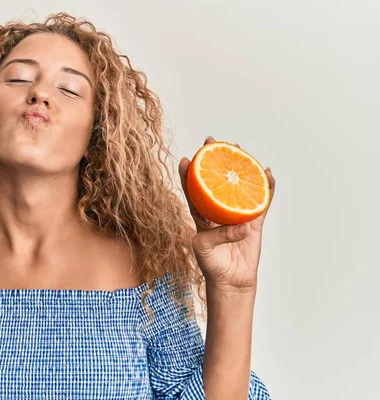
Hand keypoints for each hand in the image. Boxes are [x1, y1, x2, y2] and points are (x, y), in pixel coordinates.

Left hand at [178, 136, 275, 291]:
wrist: (231, 280)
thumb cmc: (212, 265)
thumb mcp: (206, 249)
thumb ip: (219, 235)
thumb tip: (240, 224)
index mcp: (200, 215)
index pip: (192, 190)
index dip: (187, 174)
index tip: (184, 158)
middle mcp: (217, 210)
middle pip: (216, 180)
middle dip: (214, 161)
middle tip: (213, 141)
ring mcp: (236, 213)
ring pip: (238, 185)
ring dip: (239, 167)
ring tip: (240, 148)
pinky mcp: (254, 221)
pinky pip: (261, 201)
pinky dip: (265, 187)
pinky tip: (267, 173)